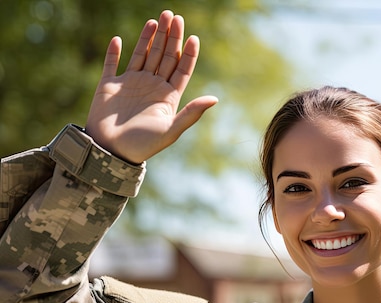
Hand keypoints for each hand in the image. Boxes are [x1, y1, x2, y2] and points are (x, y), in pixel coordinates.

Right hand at [85, 10, 217, 163]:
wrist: (111, 153)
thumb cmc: (143, 145)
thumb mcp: (171, 130)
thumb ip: (192, 113)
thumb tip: (215, 99)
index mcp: (167, 96)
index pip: (181, 69)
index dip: (187, 53)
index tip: (193, 36)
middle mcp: (151, 87)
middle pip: (164, 56)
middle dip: (170, 36)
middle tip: (174, 16)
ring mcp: (130, 84)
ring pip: (142, 54)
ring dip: (149, 37)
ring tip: (157, 19)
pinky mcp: (109, 86)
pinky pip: (112, 64)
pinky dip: (114, 52)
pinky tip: (118, 39)